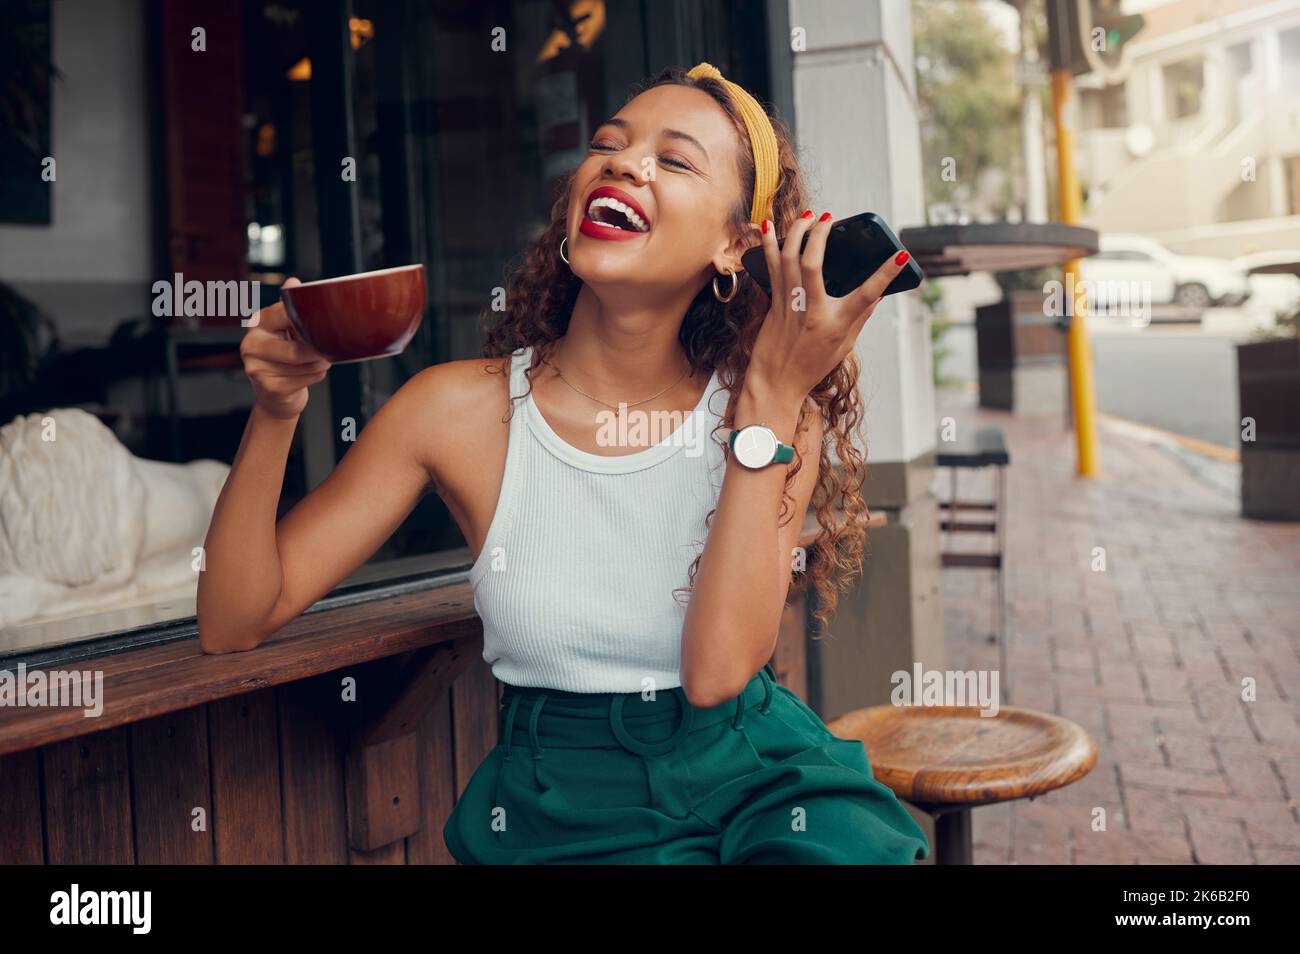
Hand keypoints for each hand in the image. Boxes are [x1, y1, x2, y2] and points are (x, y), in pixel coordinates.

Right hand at [240, 277, 331, 419]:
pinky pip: (304, 379)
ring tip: (319, 362)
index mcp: (257, 323)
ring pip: (304, 364)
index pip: (286, 314)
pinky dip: (315, 376)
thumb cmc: (286, 359)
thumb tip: (293, 281)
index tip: (323, 325)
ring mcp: (256, 367)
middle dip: (318, 351)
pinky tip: (311, 374)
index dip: (308, 321)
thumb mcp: (287, 330)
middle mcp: (251, 344)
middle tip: (328, 350)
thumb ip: (290, 308)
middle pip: (297, 348)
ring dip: (319, 364)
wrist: (276, 396)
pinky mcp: (267, 387)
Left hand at [745, 210, 909, 403]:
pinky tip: (767, 226)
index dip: (886, 274)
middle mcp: (811, 311)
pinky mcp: (773, 303)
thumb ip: (861, 315)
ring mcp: (789, 305)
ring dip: (796, 232)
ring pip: (788, 259)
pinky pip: (770, 267)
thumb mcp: (845, 345)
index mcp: (836, 324)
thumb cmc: (812, 365)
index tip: (901, 255)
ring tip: (807, 215)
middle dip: (821, 234)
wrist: (776, 383)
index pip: (867, 295)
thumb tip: (878, 293)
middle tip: (829, 218)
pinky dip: (768, 245)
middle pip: (814, 264)